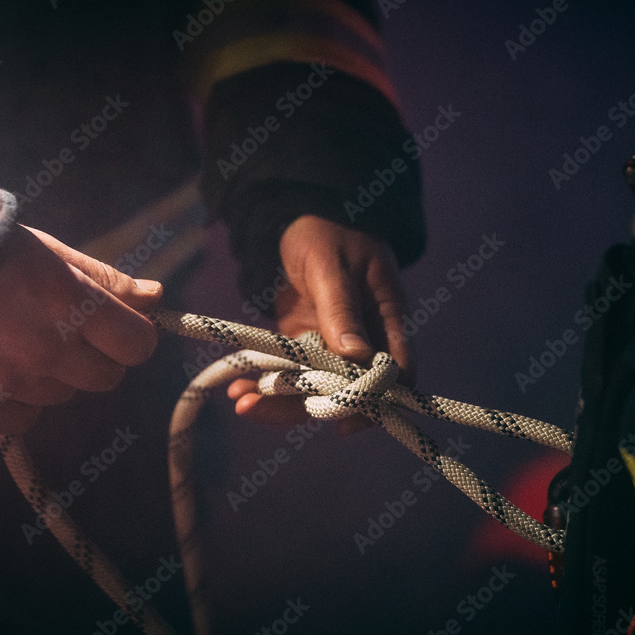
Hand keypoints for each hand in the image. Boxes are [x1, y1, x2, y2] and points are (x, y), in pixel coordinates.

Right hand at [0, 224, 162, 435]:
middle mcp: (47, 346)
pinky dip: (16, 402)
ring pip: (63, 397)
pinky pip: (24, 420)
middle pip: (106, 378)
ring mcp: (10, 381)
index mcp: (72, 302)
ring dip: (52, 377)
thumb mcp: (53, 254)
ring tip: (15, 341)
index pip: (137, 345)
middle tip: (61, 332)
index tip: (116, 331)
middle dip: (93, 358)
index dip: (131, 338)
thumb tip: (156, 298)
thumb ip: (107, 281)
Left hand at [227, 215, 413, 433]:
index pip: (395, 373)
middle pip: (350, 390)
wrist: (300, 215)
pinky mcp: (307, 344)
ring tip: (241, 402)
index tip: (342, 419)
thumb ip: (342, 310)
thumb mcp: (331, 266)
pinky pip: (293, 374)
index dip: (375, 401)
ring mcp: (335, 345)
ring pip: (317, 389)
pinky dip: (268, 384)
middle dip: (309, 407)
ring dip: (281, 401)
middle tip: (262, 408)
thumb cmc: (327, 231)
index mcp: (388, 318)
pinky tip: (239, 388)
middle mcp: (367, 339)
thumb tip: (356, 357)